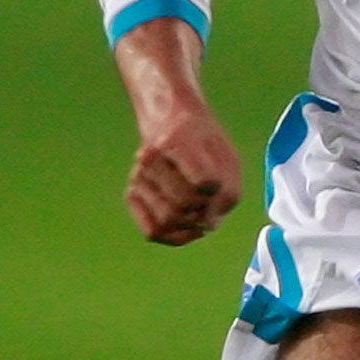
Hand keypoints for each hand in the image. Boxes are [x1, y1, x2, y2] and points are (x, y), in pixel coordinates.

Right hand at [127, 101, 242, 243]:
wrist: (170, 122)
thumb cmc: (204, 144)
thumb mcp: (228, 159)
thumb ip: (227, 194)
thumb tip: (207, 226)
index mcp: (175, 141)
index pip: (204, 182)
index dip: (217, 188)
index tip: (216, 179)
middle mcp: (149, 159)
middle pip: (184, 204)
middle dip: (204, 208)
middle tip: (209, 200)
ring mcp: (138, 177)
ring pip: (168, 220)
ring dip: (191, 223)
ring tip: (199, 211)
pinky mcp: (131, 193)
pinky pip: (152, 230)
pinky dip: (174, 236)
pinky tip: (189, 228)